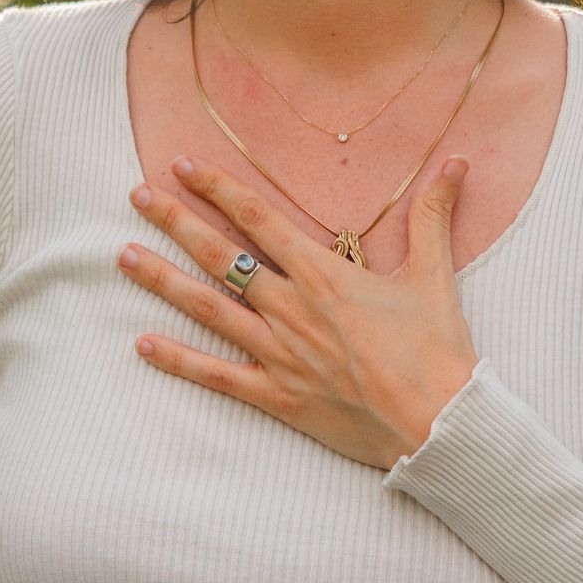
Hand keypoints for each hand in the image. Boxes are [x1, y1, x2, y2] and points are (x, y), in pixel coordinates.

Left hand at [119, 155, 478, 470]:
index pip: (259, 221)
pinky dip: (178, 361)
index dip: (218, 189)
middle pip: (221, 257)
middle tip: (137, 195)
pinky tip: (142, 345)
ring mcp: (279, 354)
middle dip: (176, 222)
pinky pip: (217, 376)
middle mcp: (292, 309)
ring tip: (123, 256)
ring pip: (208, 309)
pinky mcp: (277, 396)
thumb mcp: (435, 276)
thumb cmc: (437, 351)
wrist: (438, 422)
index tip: (183, 165)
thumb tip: (459, 159)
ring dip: (162, 280)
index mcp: (324, 276)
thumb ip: (433, 215)